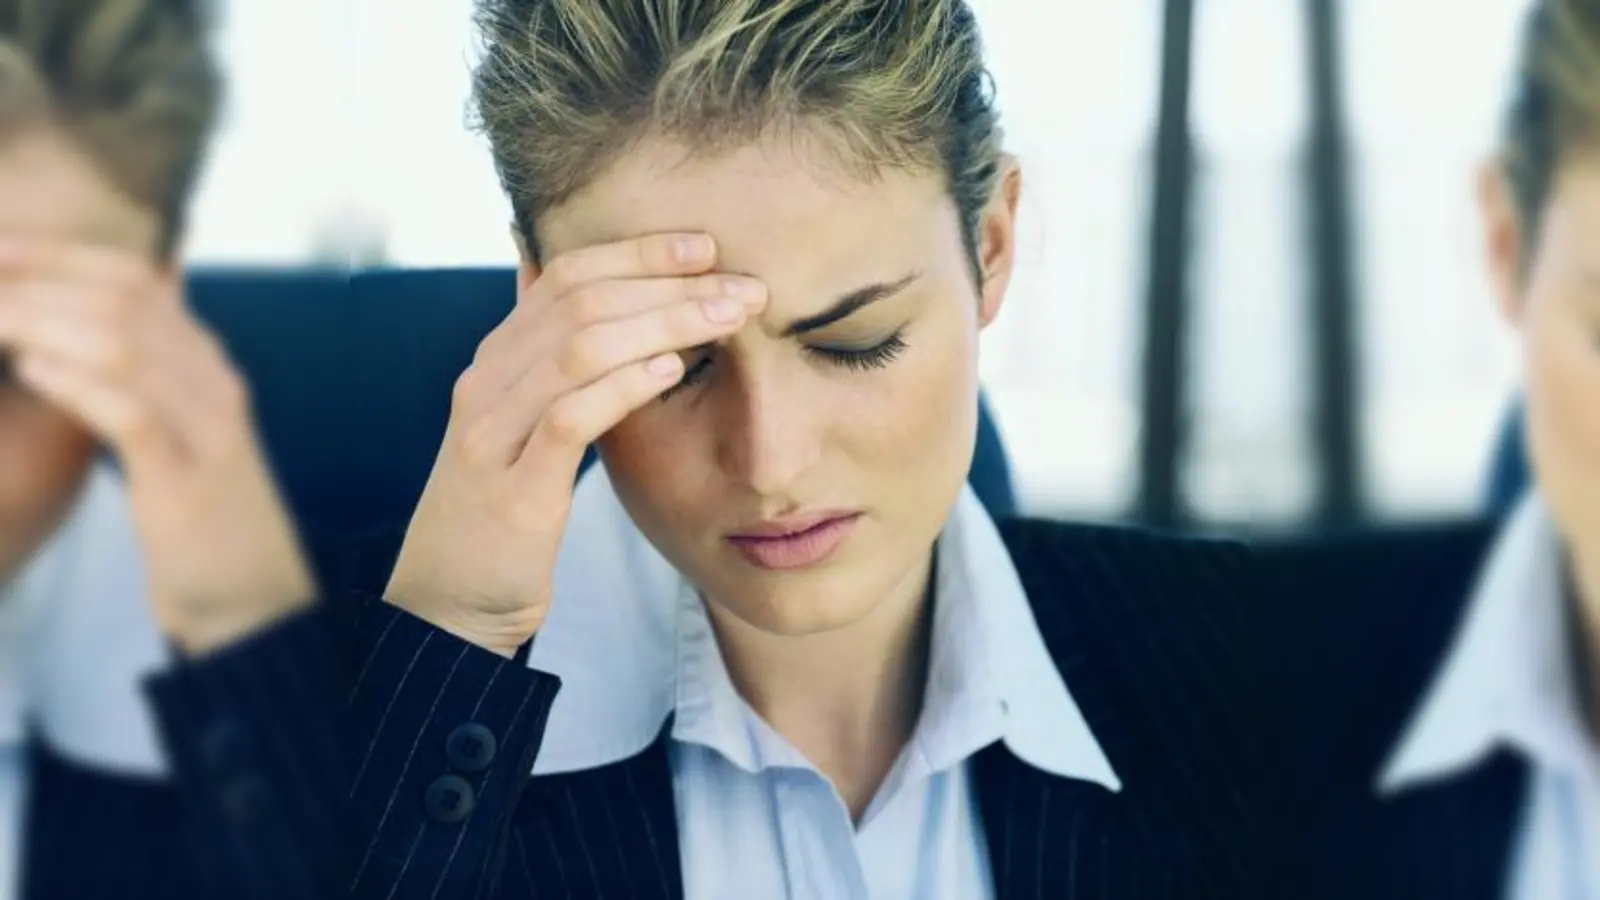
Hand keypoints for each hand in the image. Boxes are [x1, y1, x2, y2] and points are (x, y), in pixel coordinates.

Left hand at [0, 241, 312, 654]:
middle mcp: (215, 384)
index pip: (137, 280)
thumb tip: (102, 331)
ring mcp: (208, 430)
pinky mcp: (188, 481)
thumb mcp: (181, 439)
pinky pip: (130, 412)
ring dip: (42, 325)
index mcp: (210, 369)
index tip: (2, 250)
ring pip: (123, 345)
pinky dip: (74, 383)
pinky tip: (30, 372)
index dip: (61, 255)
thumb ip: (150, 382)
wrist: (258, 604)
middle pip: (125, 300)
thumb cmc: (206, 524)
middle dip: (39, 281)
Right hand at [385, 233, 765, 656]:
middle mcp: (486, 385)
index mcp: (495, 363)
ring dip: (663, 324)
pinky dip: (623, 385)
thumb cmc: (500, 514)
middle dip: (667, 284)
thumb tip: (547, 274)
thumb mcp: (517, 425)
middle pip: (580, 301)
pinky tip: (672, 371)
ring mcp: (492, 435)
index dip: (638, 252)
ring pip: (578, 348)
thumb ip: (540, 358)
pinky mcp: (512, 490)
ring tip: (726, 318)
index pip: (566, 274)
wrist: (447, 607)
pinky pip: (569, 419)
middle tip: (741, 284)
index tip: (706, 247)